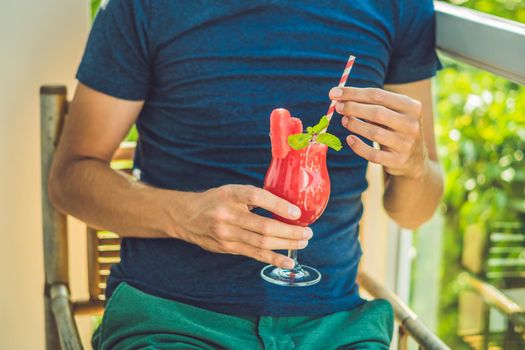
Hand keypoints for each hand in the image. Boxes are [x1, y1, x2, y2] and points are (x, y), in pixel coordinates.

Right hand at [174, 185, 312, 268]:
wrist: (186, 216)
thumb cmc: (215, 200)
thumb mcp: (231, 191)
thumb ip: (254, 197)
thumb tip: (286, 204)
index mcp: (230, 195)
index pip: (256, 198)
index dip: (278, 205)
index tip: (297, 213)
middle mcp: (227, 215)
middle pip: (263, 226)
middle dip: (289, 231)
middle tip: (308, 232)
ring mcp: (226, 234)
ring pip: (261, 243)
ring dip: (286, 244)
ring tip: (303, 242)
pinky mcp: (227, 248)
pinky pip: (254, 254)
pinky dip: (273, 259)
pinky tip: (288, 261)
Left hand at [330, 87, 427, 178]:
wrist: (414, 159)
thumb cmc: (395, 128)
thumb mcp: (391, 112)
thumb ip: (369, 103)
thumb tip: (338, 95)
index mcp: (411, 106)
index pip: (378, 95)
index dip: (353, 93)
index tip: (334, 93)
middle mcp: (411, 124)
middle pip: (378, 113)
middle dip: (353, 108)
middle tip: (337, 107)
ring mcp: (406, 144)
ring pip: (375, 133)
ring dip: (355, 125)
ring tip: (344, 120)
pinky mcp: (397, 161)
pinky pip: (373, 154)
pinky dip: (358, 146)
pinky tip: (349, 139)